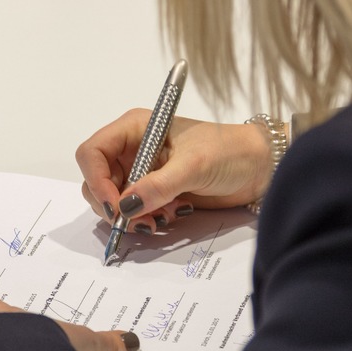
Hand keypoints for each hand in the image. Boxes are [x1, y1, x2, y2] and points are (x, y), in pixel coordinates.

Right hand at [76, 113, 275, 233]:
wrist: (259, 167)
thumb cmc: (229, 152)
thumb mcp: (192, 166)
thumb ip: (158, 186)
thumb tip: (126, 207)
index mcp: (135, 129)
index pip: (92, 153)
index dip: (96, 181)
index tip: (115, 206)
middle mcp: (133, 149)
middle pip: (96, 181)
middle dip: (113, 205)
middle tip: (138, 221)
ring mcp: (142, 172)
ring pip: (114, 201)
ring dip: (132, 216)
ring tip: (161, 219)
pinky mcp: (155, 192)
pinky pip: (135, 211)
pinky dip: (146, 219)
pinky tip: (170, 216)